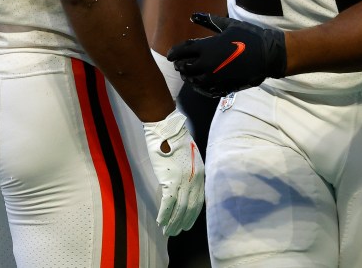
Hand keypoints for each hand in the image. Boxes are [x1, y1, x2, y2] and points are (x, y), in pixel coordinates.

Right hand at [141, 110, 204, 236]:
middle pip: (190, 207)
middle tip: (176, 232)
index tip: (187, 224)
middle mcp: (195, 179)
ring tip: (167, 232)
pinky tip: (160, 222)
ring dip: (173, 222)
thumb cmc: (175, 139)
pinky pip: (168, 203)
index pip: (199, 200)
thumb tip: (185, 184)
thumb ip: (190, 171)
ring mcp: (183, 180)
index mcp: (201, 173)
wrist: (167, 129)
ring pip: (180, 208)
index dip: (193, 215)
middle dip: (182, 222)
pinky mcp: (170, 180)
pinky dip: (164, 214)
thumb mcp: (190, 156)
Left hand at [166, 13, 286, 97]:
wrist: (267, 55)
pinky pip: (205, 90)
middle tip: (180, 63)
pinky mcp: (223, 86)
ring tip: (189, 73)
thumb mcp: (227, 25)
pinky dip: (199, 86)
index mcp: (206, 47)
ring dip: (189, 76)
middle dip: (180, 65)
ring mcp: (215, 77)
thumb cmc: (248, 37)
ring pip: (193, 80)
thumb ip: (208, 20)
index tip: (170, 55)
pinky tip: (200, 82)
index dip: (173, 53)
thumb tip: (192, 15)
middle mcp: (207, 64)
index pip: (182, 51)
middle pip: (184, 67)